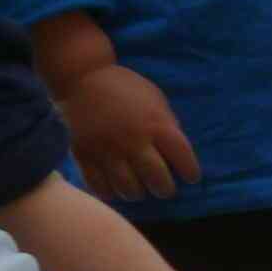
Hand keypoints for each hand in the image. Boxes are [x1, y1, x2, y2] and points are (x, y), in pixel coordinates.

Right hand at [56, 64, 200, 201]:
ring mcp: (107, 151)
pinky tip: (115, 188)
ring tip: (140, 188)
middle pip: (157, 180)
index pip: (183, 159)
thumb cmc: (125, 88)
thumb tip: (177, 155)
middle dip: (165, 189)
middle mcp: (133, 141)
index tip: (190, 177)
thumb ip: (167, 126)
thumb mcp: (156, 100)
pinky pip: (100, 187)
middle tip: (163, 187)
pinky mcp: (84, 156)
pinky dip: (111, 192)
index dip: (190, 172)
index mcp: (156, 125)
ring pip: (129, 189)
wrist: (81, 78)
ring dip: (138, 192)